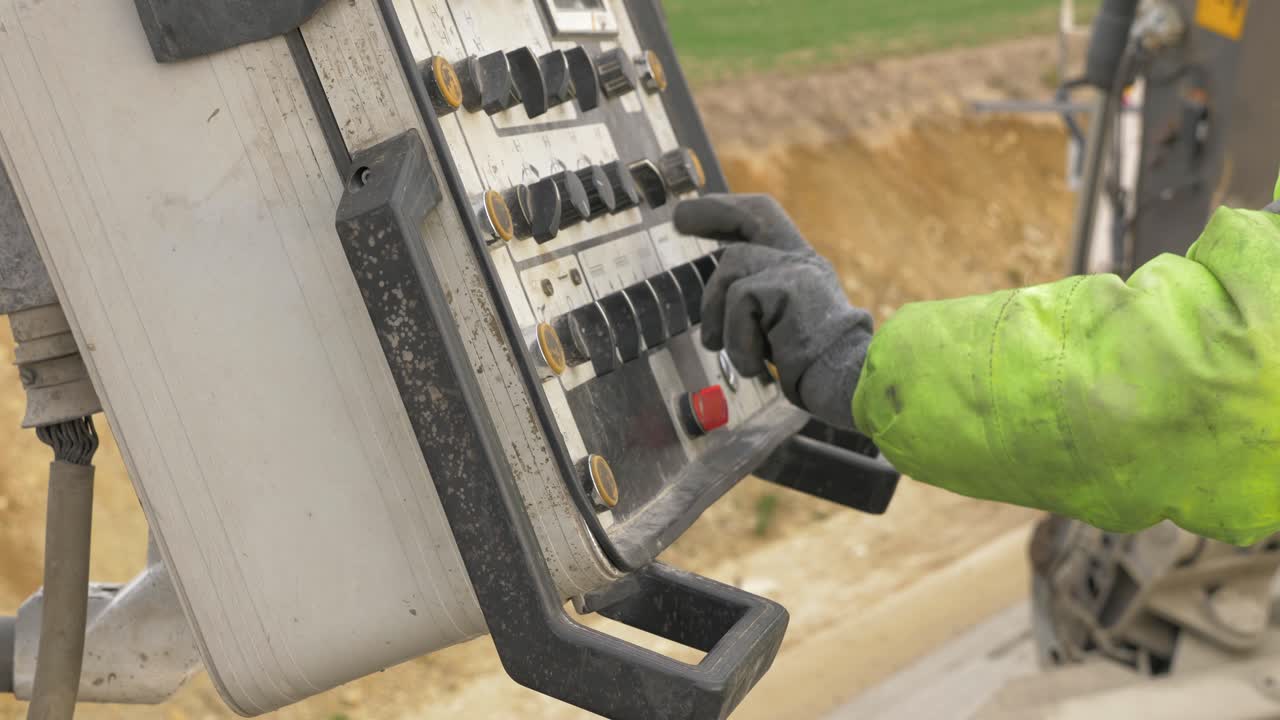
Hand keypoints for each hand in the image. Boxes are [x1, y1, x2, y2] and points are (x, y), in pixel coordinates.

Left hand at [674, 194, 872, 428]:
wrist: (850, 385)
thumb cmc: (817, 371)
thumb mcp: (783, 329)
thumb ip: (759, 309)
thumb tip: (717, 305)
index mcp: (803, 271)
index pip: (766, 224)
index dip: (729, 214)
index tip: (694, 216)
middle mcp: (803, 263)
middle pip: (755, 216)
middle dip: (715, 211)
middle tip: (680, 218)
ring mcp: (797, 271)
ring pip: (732, 267)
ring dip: (716, 314)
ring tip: (727, 350)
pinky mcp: (789, 287)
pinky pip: (739, 302)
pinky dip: (738, 339)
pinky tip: (755, 364)